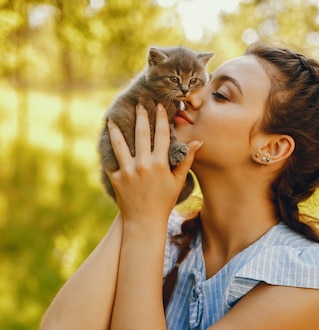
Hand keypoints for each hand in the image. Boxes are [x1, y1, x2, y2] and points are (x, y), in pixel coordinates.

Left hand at [105, 103, 201, 222]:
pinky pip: (110, 160)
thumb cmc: (164, 202)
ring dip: (117, 129)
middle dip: (141, 116)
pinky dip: (107, 150)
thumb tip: (197, 142)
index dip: (160, 119)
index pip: (161, 135)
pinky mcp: (116, 178)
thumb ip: (186, 160)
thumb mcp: (177, 182)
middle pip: (141, 134)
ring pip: (120, 144)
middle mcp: (142, 165)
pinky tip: (105, 140)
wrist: (144, 221)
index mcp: (159, 164)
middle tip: (139, 103)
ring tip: (112, 118)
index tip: (159, 106)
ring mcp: (127, 171)